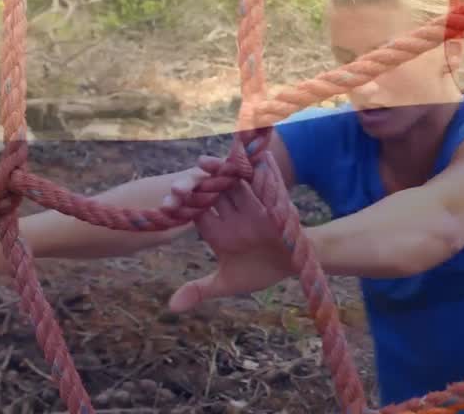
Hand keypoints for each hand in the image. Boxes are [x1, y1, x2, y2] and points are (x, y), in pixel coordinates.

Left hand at [161, 156, 294, 312]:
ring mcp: (251, 201)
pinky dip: (257, 164)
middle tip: (179, 184)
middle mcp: (231, 212)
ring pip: (230, 181)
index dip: (181, 208)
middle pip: (209, 192)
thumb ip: (201, 289)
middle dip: (194, 185)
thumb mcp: (229, 282)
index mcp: (218, 230)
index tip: (166, 205)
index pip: (195, 213)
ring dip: (218, 169)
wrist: (297, 262)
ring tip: (203, 162)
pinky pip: (262, 176)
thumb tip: (171, 308)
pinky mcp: (271, 194)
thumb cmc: (264, 270)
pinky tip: (249, 155)